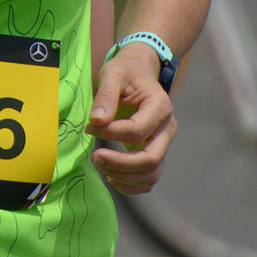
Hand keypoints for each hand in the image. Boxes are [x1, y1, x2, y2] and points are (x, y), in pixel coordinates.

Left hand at [87, 44, 177, 193]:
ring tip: (100, 165)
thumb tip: (97, 122)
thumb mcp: (113, 74)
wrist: (139, 73)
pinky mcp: (155, 152)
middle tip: (95, 158)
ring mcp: (163, 143)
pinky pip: (149, 179)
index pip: (137, 130)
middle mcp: (167, 128)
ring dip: (124, 177)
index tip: (89, 127)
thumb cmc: (126, 72)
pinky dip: (130, 185)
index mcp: (160, 107)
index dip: (111, 133)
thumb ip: (105, 97)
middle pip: (150, 159)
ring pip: (152, 174)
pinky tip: (110, 174)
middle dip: (120, 164)